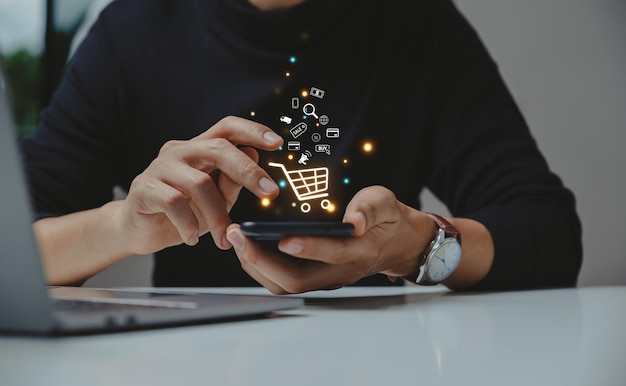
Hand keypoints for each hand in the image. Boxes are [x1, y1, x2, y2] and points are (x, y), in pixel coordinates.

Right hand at [117, 116, 282, 254]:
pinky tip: (192, 238)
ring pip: (199, 183)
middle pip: (218, 148)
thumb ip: (232, 180)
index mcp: (200, 148)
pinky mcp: (144, 188)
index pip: (227, 127)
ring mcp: (159, 167)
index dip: (253, 130)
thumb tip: (254, 155)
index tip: (277, 143)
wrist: (140, 230)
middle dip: (248, 171)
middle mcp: (180, 151)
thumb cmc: (183, 212)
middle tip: (270, 193)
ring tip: (223, 239)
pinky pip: (173, 202)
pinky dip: (188, 223)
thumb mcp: (216, 200)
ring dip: (217, 215)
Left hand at [226, 186, 436, 293]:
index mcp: (360, 252)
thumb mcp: (385, 203)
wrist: (396, 243)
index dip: (308, 248)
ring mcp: (325, 278)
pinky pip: (283, 280)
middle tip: (238, 235)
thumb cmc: (387, 220)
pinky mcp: (315, 277)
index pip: (332, 255)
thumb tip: (354, 220)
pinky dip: (261, 266)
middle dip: (261, 260)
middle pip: (296, 280)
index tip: (282, 238)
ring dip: (255, 265)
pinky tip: (247, 246)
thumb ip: (369, 208)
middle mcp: (339, 272)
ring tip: (236, 239)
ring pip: (284, 284)